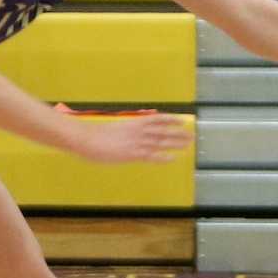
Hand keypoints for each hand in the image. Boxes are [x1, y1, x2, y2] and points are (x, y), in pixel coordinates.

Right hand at [70, 113, 192, 163]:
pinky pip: (151, 155)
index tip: (182, 121)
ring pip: (161, 142)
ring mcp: (136, 142)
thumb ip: (126, 130)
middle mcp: (138, 131)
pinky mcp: (131, 154)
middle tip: (192, 135)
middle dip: (179, 133)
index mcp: (134, 122)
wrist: (85, 138)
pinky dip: (163, 156)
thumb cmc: (95, 134)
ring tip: (188, 144)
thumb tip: (131, 131)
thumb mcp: (115, 128)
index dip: (171, 120)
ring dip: (176, 143)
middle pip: (163, 131)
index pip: (157, 119)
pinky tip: (173, 158)